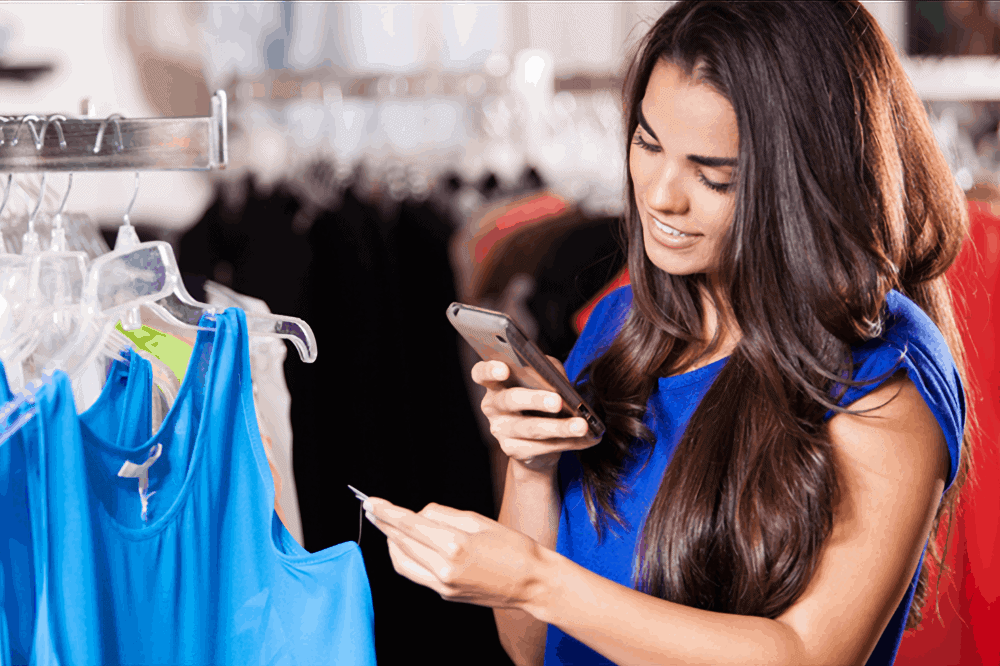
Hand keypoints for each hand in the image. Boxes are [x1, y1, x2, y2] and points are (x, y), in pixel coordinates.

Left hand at [363, 497, 546, 610]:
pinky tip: (405, 545)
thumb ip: (443, 515)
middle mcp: (444, 567)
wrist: (531, 582)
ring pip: (402, 562)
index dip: (387, 512)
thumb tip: (418, 515)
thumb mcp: (478, 520)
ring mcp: (443, 584)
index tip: (371, 502)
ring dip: (391, 542)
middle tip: (372, 509)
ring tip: (387, 526)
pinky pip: (415, 573)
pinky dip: (404, 557)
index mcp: (455, 545)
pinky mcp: (445, 593)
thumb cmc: (512, 547)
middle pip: (401, 542)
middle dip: (383, 524)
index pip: (409, 524)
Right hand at [471, 358, 600, 473]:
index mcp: (496, 383)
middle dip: (535, 400)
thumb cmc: (539, 399)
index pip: (482, 373)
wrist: (536, 440)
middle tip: (557, 402)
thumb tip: (559, 380)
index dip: (489, 370)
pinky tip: (586, 439)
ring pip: (531, 428)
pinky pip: (544, 447)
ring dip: (560, 427)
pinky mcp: (514, 451)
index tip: (504, 369)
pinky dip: (569, 442)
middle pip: (510, 400)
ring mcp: (501, 431)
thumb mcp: (543, 380)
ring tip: (582, 426)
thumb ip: (548, 371)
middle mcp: (493, 406)